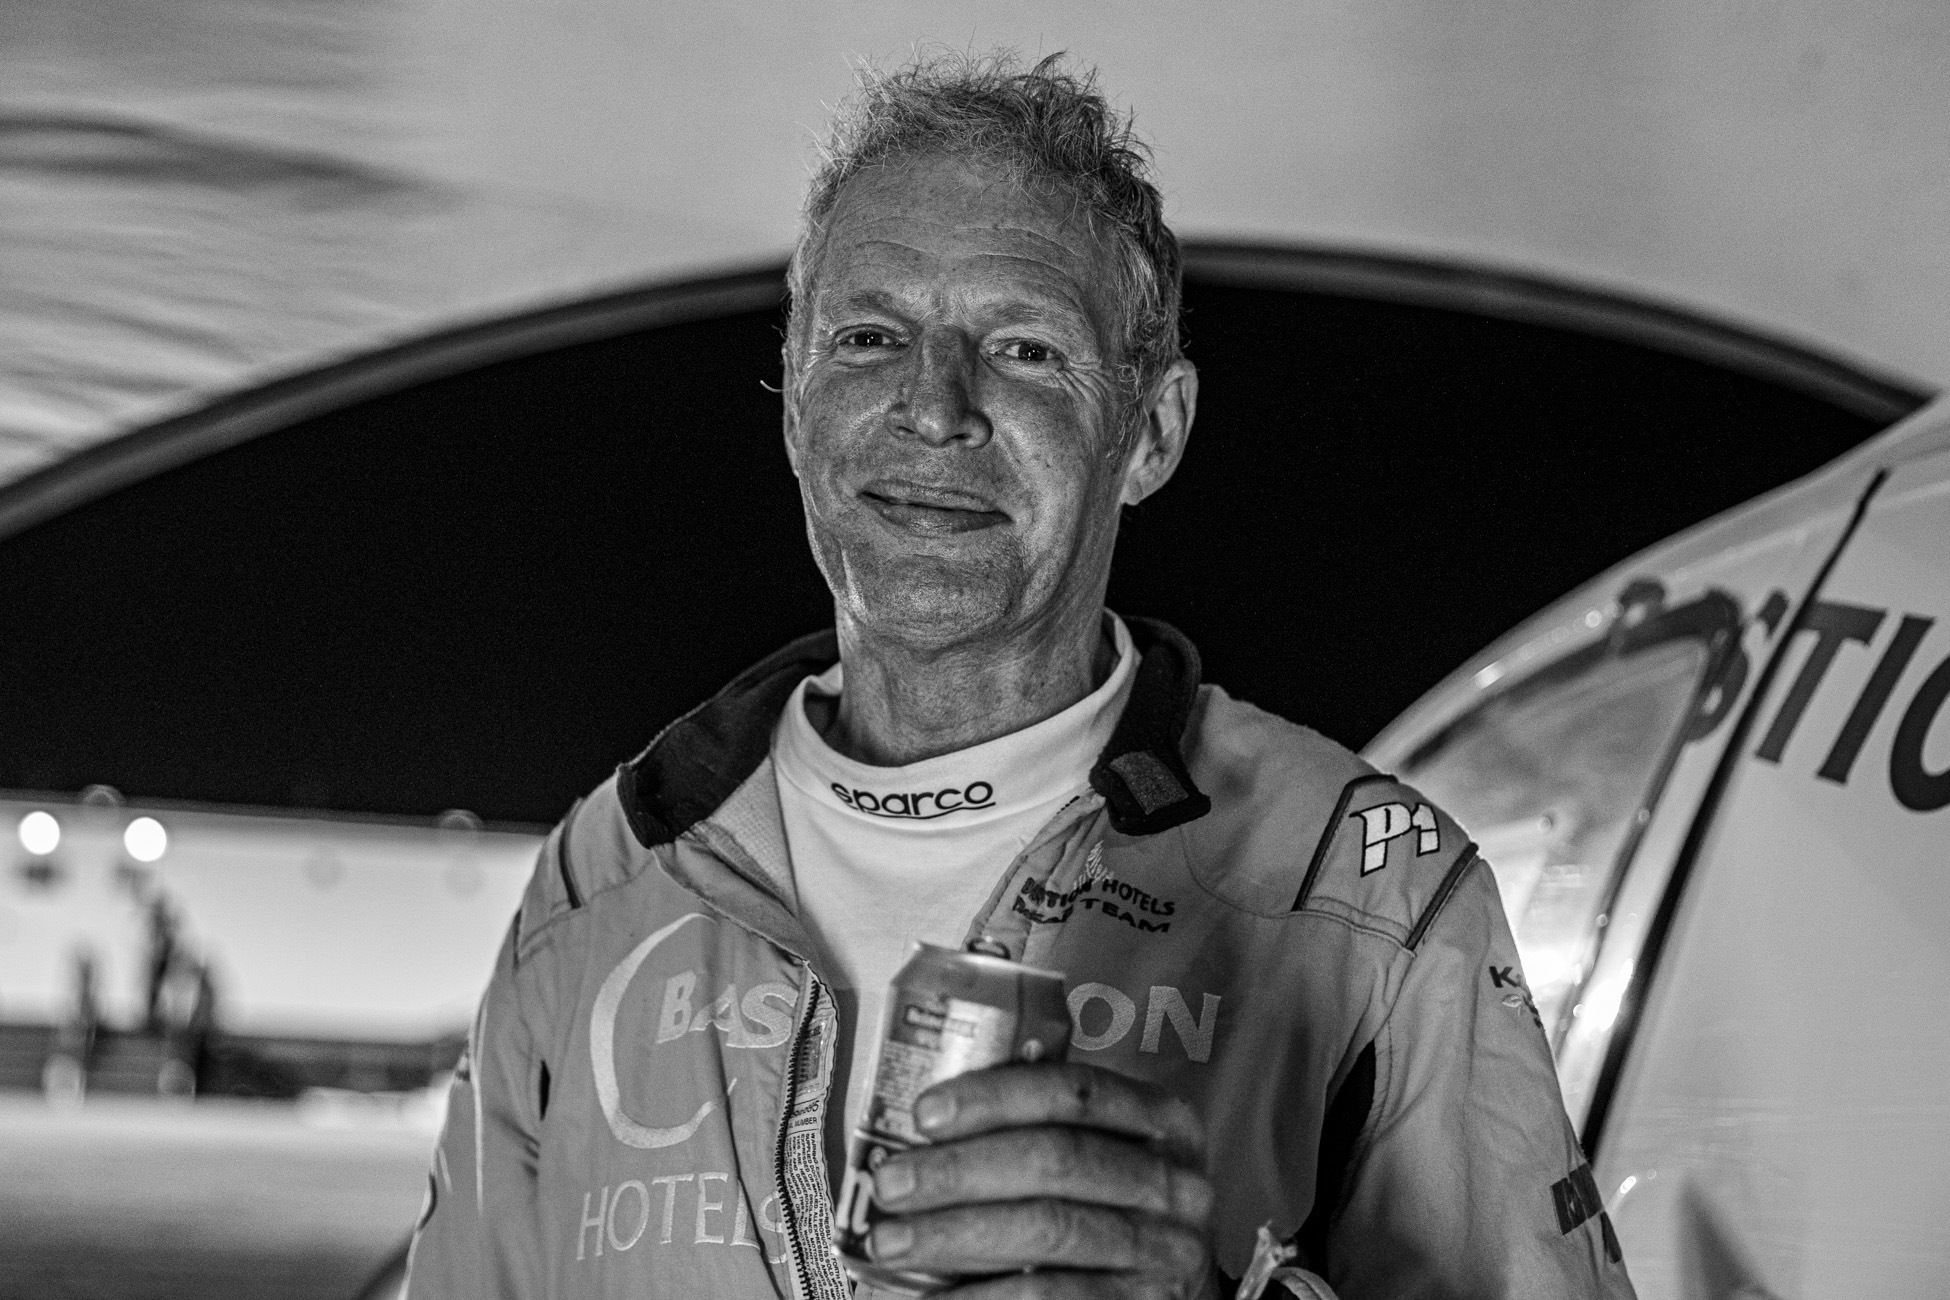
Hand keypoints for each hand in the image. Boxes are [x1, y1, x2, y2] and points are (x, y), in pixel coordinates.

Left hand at [863, 1061, 1219, 1297]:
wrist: (1167, 1293)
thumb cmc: (1109, 1209)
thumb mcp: (1099, 1155)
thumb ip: (1037, 1127)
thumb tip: (921, 1119)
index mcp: (1162, 1120)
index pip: (1074, 1091)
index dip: (995, 1097)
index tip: (924, 1114)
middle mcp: (1175, 1180)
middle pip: (1056, 1159)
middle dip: (960, 1170)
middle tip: (891, 1183)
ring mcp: (1167, 1249)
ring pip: (1049, 1228)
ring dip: (955, 1234)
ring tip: (892, 1240)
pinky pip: (1053, 1295)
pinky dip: (983, 1294)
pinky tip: (936, 1294)